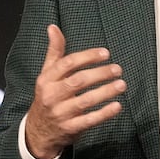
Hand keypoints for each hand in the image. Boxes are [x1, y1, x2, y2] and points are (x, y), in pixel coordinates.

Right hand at [24, 24, 126, 158]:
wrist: (37, 131)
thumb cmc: (47, 96)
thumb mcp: (46, 74)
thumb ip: (54, 51)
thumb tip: (53, 27)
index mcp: (46, 79)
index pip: (67, 64)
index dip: (87, 57)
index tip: (105, 53)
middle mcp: (52, 95)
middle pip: (78, 81)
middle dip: (100, 74)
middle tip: (117, 69)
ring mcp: (60, 113)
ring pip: (85, 101)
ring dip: (105, 92)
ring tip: (121, 85)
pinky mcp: (70, 128)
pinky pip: (89, 120)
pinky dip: (104, 113)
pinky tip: (117, 106)